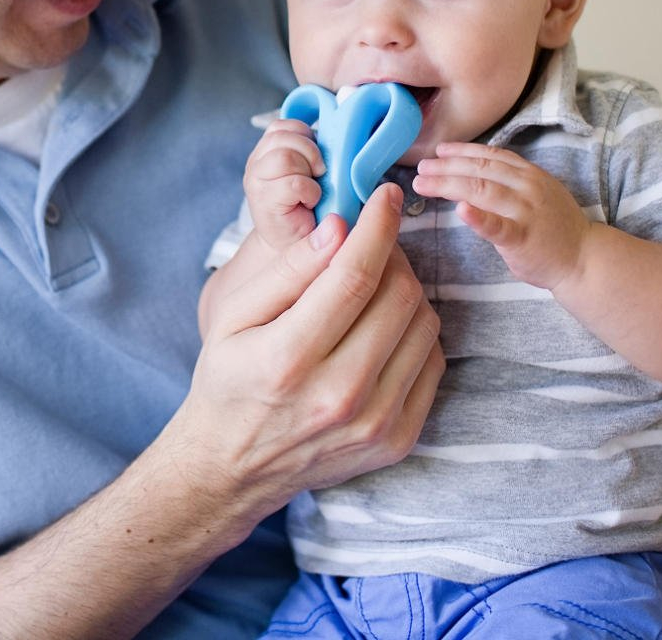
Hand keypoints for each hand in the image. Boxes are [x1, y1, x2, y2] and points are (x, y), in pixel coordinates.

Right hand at [187, 183, 443, 517]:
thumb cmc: (229, 379)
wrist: (233, 467)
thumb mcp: (233, 316)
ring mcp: (375, 423)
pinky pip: (432, 361)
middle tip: (370, 242)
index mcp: (289, 359)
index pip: (355, 275)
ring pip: (424, 324)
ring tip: (373, 283)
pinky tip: (383, 324)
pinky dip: (415, 330)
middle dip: (391, 252)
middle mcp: (339, 395)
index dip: (377, 225)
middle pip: (399, 295)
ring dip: (406, 289)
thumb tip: (338, 227)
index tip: (385, 194)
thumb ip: (288, 270)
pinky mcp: (398, 439)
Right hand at [242, 117, 325, 248]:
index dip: (307, 137)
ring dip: (308, 173)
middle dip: (310, 153)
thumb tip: (343, 136)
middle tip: (318, 175)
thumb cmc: (311, 208)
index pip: (285, 125)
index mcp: (269, 149)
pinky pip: (293, 182)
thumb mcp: (314, 171)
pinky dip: (309, 191)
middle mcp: (257, 161)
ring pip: (285, 156)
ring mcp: (256, 180)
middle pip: (284, 137)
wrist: (296, 247)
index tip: (318, 160)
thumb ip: (316, 151)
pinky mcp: (262, 200)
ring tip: (312, 190)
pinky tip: (309, 202)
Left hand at [413, 142, 591, 289]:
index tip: (439, 150)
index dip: (462, 151)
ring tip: (423, 183)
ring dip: (448, 184)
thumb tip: (473, 171)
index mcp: (529, 174)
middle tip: (421, 167)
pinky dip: (478, 217)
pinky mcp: (523, 238)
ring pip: (482, 190)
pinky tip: (459, 210)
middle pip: (480, 170)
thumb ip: (509, 181)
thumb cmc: (554, 227)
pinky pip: (497, 226)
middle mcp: (527, 187)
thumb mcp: (536, 192)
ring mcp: (526, 211)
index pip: (490, 155)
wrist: (585, 259)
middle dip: (446, 166)